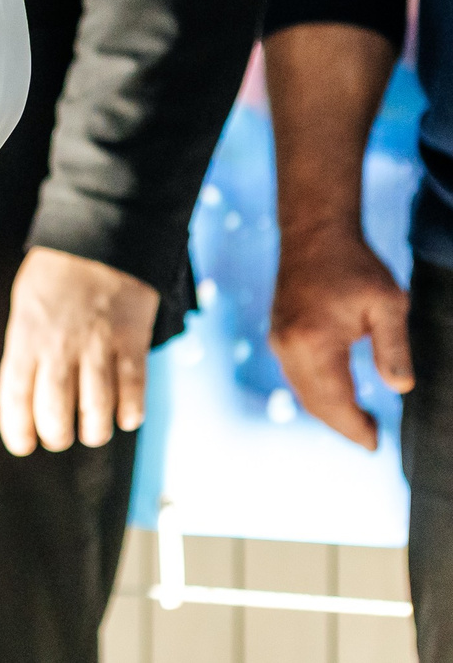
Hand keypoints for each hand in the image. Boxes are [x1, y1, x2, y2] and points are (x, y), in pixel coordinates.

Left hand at [0, 246, 159, 454]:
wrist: (101, 241)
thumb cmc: (56, 274)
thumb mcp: (25, 306)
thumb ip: (26, 347)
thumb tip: (26, 392)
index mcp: (26, 339)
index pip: (15, 398)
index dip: (18, 430)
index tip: (23, 445)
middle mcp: (60, 350)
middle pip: (56, 416)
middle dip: (57, 436)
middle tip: (60, 435)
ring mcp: (98, 350)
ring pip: (97, 414)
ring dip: (95, 431)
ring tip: (94, 429)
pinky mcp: (132, 346)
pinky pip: (134, 395)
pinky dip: (130, 414)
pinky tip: (126, 416)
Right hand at [269, 227, 412, 451]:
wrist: (313, 233)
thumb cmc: (354, 266)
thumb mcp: (388, 304)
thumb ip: (394, 348)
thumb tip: (400, 388)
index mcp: (315, 342)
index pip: (335, 400)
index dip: (355, 427)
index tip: (375, 444)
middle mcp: (289, 345)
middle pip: (315, 402)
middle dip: (342, 425)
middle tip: (371, 439)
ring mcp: (279, 339)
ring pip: (302, 390)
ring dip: (328, 411)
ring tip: (359, 423)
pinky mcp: (278, 333)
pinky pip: (295, 375)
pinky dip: (315, 393)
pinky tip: (336, 395)